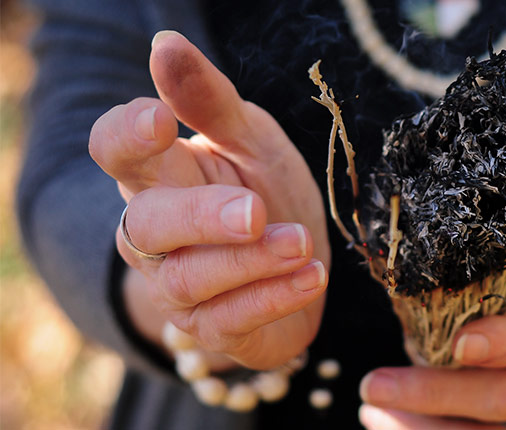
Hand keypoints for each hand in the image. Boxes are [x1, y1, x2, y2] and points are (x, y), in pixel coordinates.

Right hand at [89, 31, 329, 368]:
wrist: (298, 268)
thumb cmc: (266, 193)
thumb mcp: (251, 141)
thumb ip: (212, 102)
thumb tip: (165, 43)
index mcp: (161, 175)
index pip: (115, 154)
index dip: (127, 137)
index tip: (159, 119)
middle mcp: (156, 235)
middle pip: (148, 225)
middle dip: (200, 217)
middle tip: (253, 209)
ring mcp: (180, 288)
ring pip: (190, 279)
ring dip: (250, 261)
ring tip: (301, 243)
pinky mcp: (214, 330)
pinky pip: (231, 320)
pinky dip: (273, 298)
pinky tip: (312, 277)